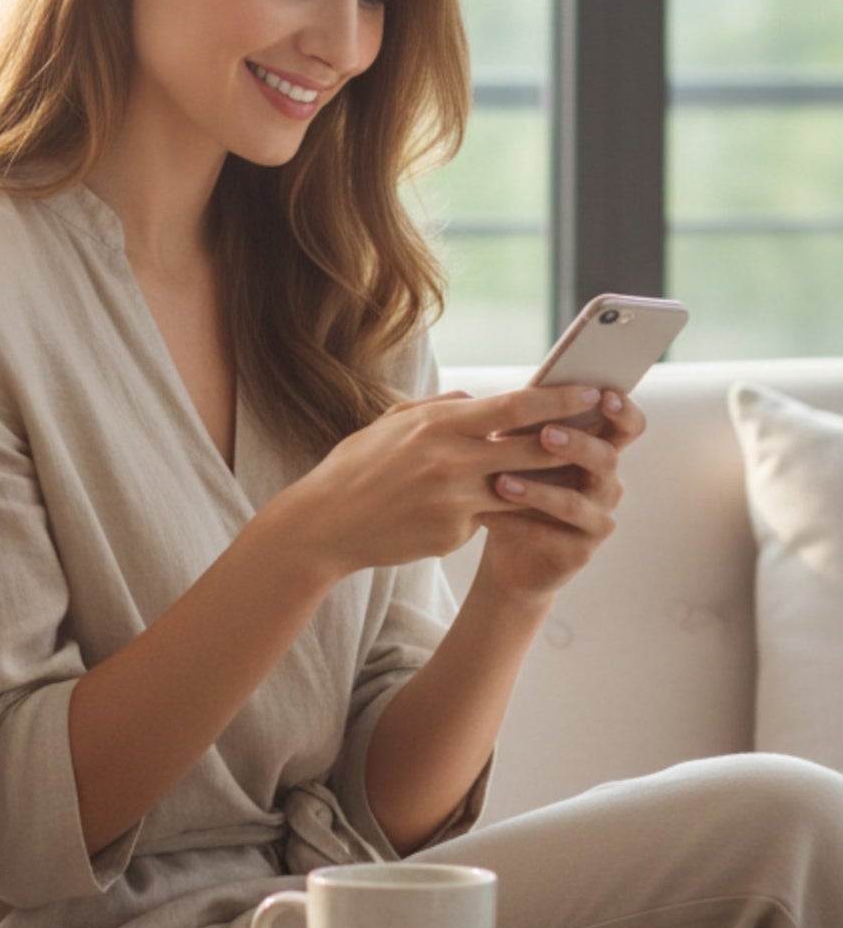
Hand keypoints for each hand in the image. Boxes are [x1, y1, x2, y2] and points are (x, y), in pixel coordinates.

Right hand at [281, 382, 622, 579]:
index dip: (560, 397)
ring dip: (548, 482)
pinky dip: (493, 514)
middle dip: (574, 439)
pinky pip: (487, 519)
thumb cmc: (354, 469)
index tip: (590, 392)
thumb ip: (437, 409)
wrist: (324, 525)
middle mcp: (452, 460)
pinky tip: (490, 512)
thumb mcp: (390, 425)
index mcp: (438, 425)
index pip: (516, 405)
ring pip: (522, 488)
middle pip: (535, 446)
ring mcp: (454, 500)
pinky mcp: (452, 535)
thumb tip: (474, 400)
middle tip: (603, 432)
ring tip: (569, 476)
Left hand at [474, 389, 645, 605]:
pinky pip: (551, 537)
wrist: (510, 552)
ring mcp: (597, 520)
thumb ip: (527, 428)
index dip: (623, 411)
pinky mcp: (579, 552)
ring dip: (538, 490)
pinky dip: (517, 525)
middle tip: (547, 433)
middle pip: (606, 459)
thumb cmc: (518, 489)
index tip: (604, 394)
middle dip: (578, 444)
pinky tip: (487, 517)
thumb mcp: (520, 454)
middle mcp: (606, 485)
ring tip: (501, 482)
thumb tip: (510, 397)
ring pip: (576, 503)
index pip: (627, 427)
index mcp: (598, 453)